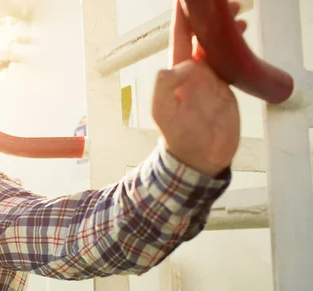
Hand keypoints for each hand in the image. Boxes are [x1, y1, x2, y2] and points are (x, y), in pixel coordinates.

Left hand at [151, 0, 246, 176]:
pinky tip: (243, 39)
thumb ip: (165, 86)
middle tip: (227, 5)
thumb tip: (184, 64)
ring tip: (239, 16)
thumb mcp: (163, 112)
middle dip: (212, 18)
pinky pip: (231, 61)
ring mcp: (209, 79)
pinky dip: (237, 47)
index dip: (183, 17)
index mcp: (176, 73)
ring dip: (226, 29)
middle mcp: (192, 72)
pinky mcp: (224, 88)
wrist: (199, 158)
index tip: (188, 0)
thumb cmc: (178, 138)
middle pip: (201, 36)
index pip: (179, 38)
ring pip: (217, 45)